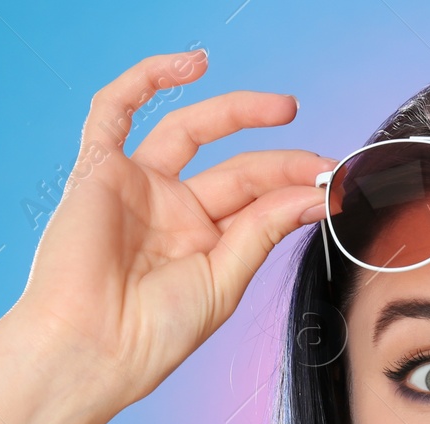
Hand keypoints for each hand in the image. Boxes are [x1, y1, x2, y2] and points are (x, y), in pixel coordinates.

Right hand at [0, 49, 331, 414]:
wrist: (92, 349)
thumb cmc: (153, 335)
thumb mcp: (224, 280)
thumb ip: (264, 228)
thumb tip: (316, 194)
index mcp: (205, 245)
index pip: (259, 200)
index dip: (298, 188)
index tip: (337, 185)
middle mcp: (173, 212)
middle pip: (238, 169)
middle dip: (283, 161)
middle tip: (323, 161)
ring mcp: (136, 188)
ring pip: (190, 130)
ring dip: (236, 111)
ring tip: (284, 107)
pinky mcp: (98, 171)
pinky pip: (115, 110)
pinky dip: (146, 80)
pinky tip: (190, 67)